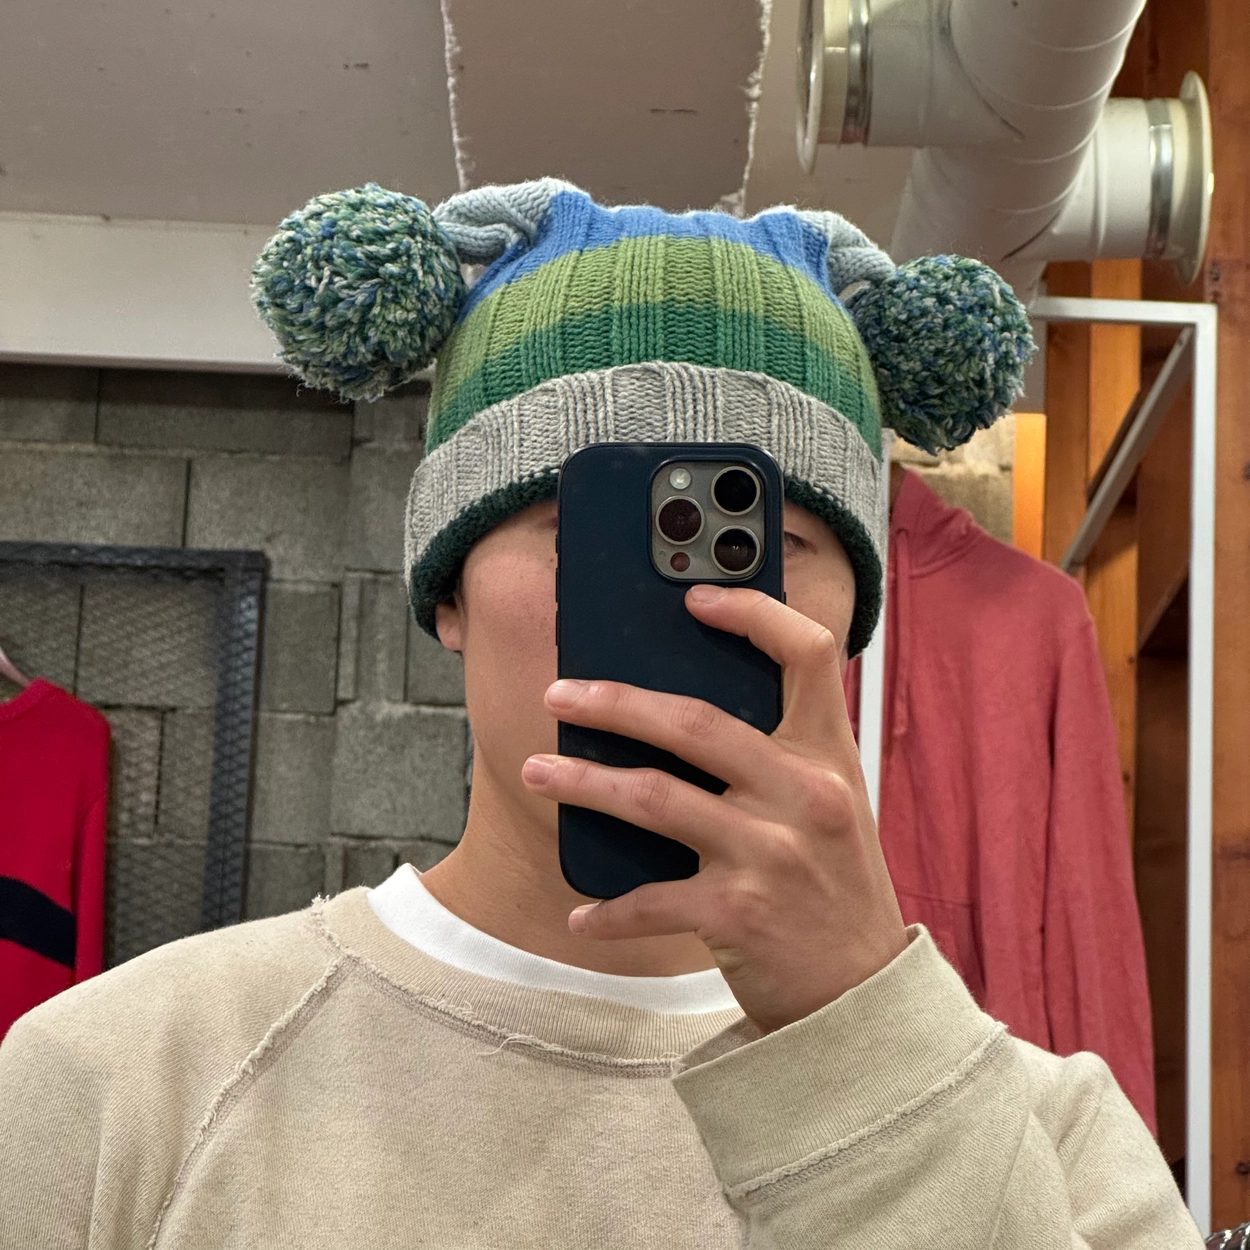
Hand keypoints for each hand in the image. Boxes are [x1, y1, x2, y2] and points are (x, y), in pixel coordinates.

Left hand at [520, 583, 908, 1032]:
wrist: (862, 992)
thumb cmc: (833, 886)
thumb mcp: (829, 806)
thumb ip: (777, 759)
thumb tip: (676, 715)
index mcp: (827, 755)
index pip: (809, 655)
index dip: (754, 615)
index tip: (696, 599)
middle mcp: (802, 794)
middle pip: (693, 722)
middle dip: (614, 703)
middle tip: (559, 693)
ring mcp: (770, 853)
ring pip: (653, 798)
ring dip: (583, 782)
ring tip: (539, 771)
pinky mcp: (738, 914)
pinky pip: (650, 900)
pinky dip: (609, 910)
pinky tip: (581, 914)